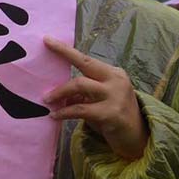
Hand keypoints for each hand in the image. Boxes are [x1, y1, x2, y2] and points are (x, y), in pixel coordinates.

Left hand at [43, 37, 148, 160]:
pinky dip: (64, 112)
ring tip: (47, 99)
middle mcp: (116, 80)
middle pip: (84, 64)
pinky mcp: (111, 113)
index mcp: (113, 73)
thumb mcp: (99, 99)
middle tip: (41, 62)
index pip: (86, 58)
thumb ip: (81, 92)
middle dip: (62, 58)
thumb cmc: (114, 114)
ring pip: (79, 85)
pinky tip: (55, 116)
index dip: (65, 49)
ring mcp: (115, 96)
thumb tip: (55, 91)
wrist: (137, 138)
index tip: (47, 40)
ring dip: (59, 92)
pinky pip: (80, 109)